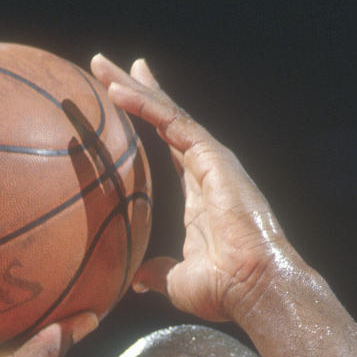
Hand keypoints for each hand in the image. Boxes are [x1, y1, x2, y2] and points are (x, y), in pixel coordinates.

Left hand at [91, 55, 290, 324]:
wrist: (254, 288)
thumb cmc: (224, 290)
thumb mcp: (177, 281)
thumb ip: (157, 274)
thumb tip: (136, 280)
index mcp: (198, 194)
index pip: (168, 144)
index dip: (146, 118)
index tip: (121, 96)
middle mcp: (205, 170)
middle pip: (165, 119)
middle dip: (136, 90)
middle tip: (104, 66)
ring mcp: (211, 161)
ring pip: (167, 113)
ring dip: (134, 88)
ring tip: (102, 66)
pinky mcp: (214, 158)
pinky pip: (174, 123)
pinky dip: (146, 105)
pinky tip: (119, 91)